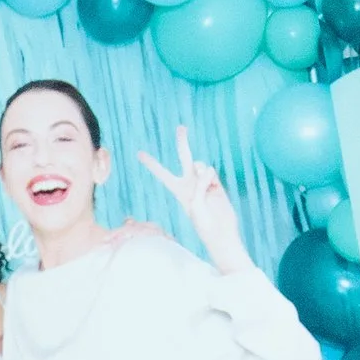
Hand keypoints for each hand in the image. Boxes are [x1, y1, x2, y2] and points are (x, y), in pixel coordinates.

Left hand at [137, 124, 243, 272]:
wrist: (221, 232)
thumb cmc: (203, 223)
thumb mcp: (195, 206)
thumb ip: (200, 185)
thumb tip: (208, 170)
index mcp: (178, 190)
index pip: (162, 174)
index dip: (151, 164)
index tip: (139, 153)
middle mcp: (190, 183)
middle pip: (184, 157)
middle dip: (182, 142)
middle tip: (181, 127)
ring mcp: (204, 182)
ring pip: (199, 164)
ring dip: (200, 171)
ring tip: (204, 186)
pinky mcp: (217, 183)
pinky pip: (211, 172)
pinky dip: (211, 178)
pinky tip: (213, 189)